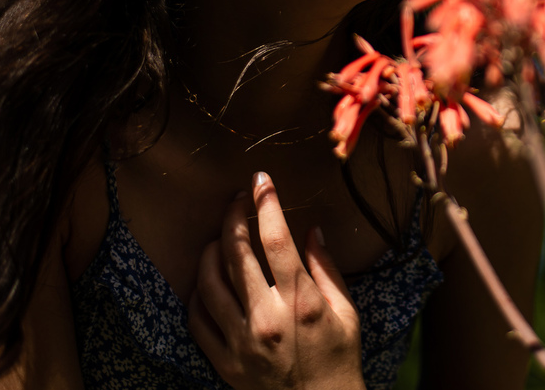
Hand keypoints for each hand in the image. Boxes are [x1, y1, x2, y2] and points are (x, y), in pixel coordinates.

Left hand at [188, 172, 363, 389]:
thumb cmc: (340, 358)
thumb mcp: (347, 312)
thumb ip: (326, 269)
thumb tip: (311, 231)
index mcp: (301, 302)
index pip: (276, 239)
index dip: (266, 203)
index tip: (261, 180)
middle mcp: (266, 318)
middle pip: (236, 253)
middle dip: (233, 216)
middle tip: (236, 200)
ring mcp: (240, 342)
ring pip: (209, 282)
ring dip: (211, 250)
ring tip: (221, 237)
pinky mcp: (224, 363)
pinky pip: (197, 319)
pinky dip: (199, 293)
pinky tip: (209, 280)